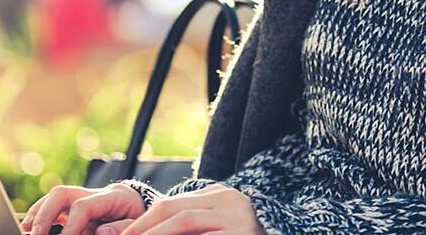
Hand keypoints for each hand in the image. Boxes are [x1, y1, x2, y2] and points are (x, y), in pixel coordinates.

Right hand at [20, 183, 146, 234]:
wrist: (146, 209)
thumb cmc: (145, 218)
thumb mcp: (139, 224)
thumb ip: (121, 228)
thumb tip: (100, 232)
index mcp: (114, 196)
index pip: (83, 206)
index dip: (71, 226)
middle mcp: (96, 193)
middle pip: (63, 193)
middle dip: (45, 213)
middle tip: (35, 234)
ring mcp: (86, 197)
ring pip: (56, 197)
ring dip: (39, 212)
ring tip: (26, 230)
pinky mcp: (79, 207)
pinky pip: (56, 206)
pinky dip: (42, 215)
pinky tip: (31, 227)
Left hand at [118, 183, 265, 234]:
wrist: (281, 234)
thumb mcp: (216, 224)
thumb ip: (191, 223)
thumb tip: (144, 233)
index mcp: (219, 196)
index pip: (172, 205)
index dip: (144, 222)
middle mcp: (229, 202)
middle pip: (175, 211)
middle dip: (144, 228)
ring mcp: (238, 220)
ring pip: (185, 222)